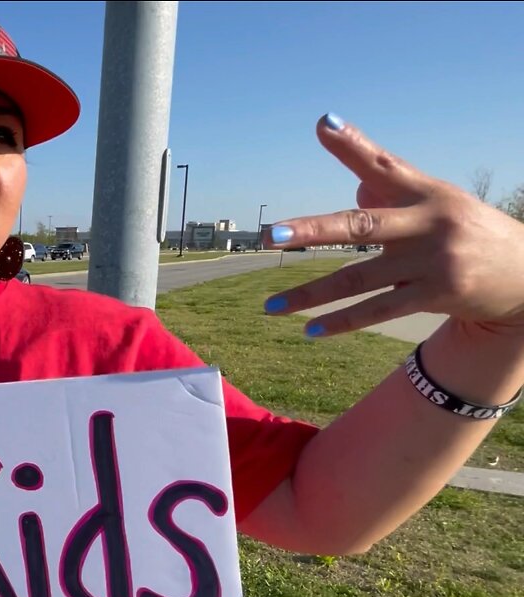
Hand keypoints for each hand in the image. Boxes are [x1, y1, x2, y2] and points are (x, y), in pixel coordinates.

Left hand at [262, 113, 523, 340]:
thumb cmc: (468, 232)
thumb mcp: (437, 204)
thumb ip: (392, 195)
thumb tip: (354, 195)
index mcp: (427, 193)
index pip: (383, 165)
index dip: (352, 145)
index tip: (323, 124)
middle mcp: (429, 224)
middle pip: (362, 225)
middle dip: (314, 230)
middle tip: (275, 235)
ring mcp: (432, 262)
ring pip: (359, 278)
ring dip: (311, 294)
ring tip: (271, 306)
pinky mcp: (436, 295)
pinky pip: (378, 310)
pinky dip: (342, 322)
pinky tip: (310, 330)